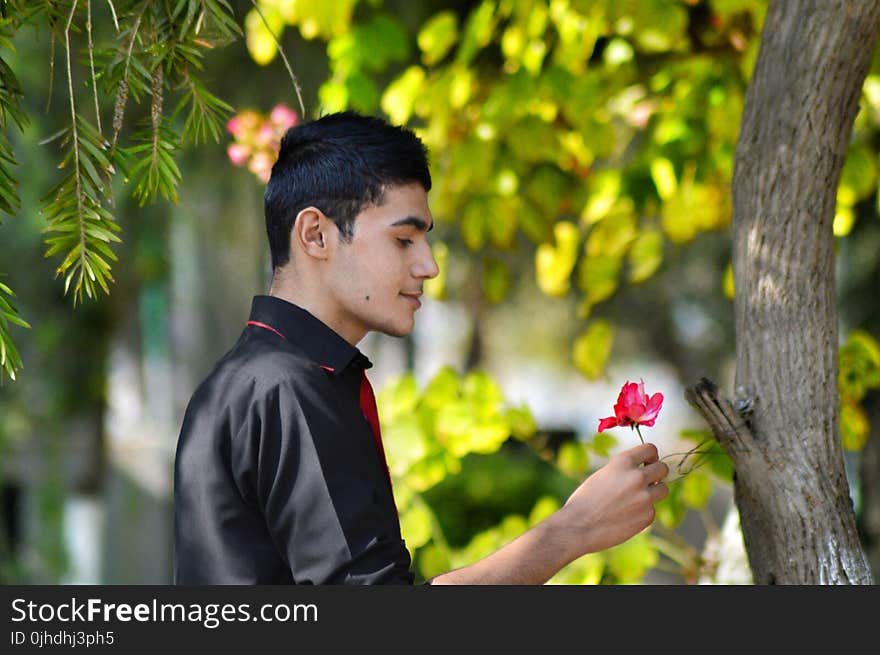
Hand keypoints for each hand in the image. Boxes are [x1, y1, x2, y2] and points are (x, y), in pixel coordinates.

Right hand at [560, 442, 668, 556]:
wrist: (579, 526)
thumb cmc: (585, 500)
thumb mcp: (603, 474)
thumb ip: (624, 470)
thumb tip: (643, 470)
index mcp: (623, 462)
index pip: (650, 449)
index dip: (650, 455)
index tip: (648, 461)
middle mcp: (637, 477)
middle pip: (663, 468)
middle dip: (657, 473)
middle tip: (649, 479)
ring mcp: (645, 498)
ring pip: (663, 489)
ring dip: (654, 491)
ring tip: (637, 498)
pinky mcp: (647, 516)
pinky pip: (652, 509)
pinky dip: (643, 512)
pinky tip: (627, 515)